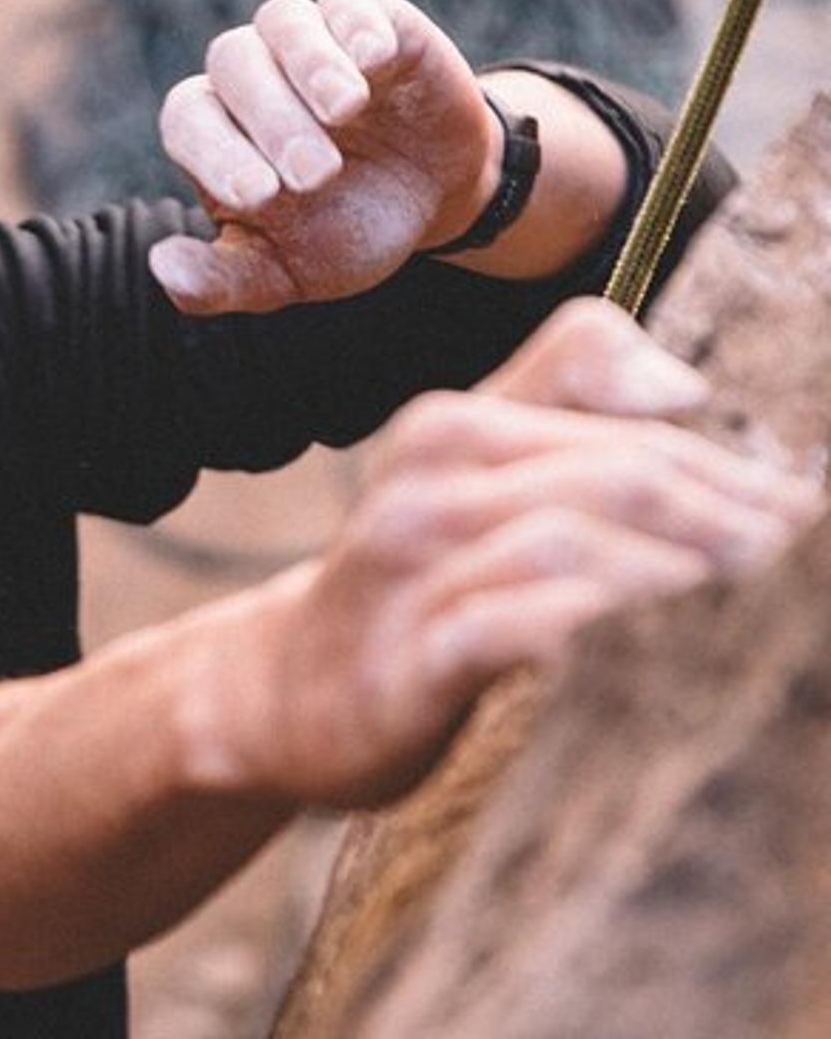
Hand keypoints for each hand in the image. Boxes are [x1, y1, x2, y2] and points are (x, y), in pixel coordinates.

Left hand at [148, 0, 500, 314]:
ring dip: (309, 63)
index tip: (260, 196)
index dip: (215, 152)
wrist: (432, 201)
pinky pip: (350, 4)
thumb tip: (162, 266)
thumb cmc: (343, 231)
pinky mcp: (373, 23)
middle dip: (271, 119)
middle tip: (316, 174)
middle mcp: (251, 76)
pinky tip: (376, 61)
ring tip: (345, 111)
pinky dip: (359, 25)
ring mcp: (309, 43)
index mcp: (216, 131)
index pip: (189, 120)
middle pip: (233, 64)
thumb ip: (220, 281)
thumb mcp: (283, 273)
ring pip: (282, 21)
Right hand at [180, 300, 822, 805]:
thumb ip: (564, 392)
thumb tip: (685, 382)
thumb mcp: (475, 468)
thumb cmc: (413, 575)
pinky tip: (640, 638)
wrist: (289, 687)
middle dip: (719, 502)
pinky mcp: (405, 665)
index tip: (795, 492)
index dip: (712, 441)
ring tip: (745, 589)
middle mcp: (421, 486)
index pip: (602, 396)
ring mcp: (406, 575)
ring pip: (559, 538)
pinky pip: (503, 629)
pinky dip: (586, 623)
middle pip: (602, 468)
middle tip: (794, 543)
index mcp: (448, 428)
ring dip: (673, 561)